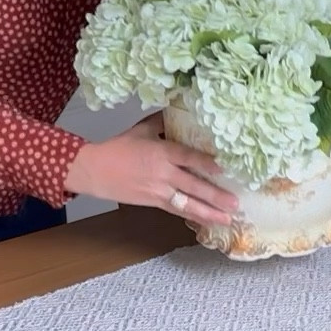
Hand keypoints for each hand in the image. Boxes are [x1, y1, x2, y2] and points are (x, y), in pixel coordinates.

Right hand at [65, 115, 239, 226]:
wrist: (94, 170)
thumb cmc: (118, 147)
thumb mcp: (141, 129)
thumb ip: (163, 121)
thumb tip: (180, 109)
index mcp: (161, 152)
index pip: (188, 157)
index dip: (207, 163)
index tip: (225, 168)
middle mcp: (163, 173)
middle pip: (193, 186)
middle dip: (216, 196)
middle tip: (236, 203)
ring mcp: (158, 191)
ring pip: (188, 204)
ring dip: (209, 212)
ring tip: (228, 219)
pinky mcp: (153, 203)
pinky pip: (177, 210)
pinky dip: (193, 215)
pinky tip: (207, 221)